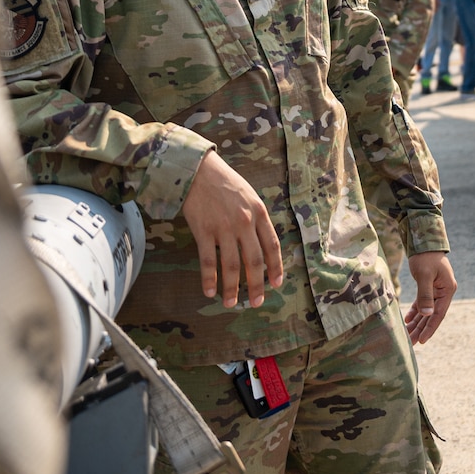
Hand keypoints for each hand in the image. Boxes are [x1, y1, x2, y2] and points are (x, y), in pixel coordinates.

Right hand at [181, 150, 284, 308]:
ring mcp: (223, 227)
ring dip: (232, 288)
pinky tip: (210, 291)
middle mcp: (244, 222)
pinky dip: (209, 278)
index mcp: (259, 212)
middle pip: (254, 260)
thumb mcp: (249, 195)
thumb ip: (257, 218)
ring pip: (231, 265)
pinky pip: (208, 260)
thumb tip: (263, 245)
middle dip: (256, 285)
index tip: (276, 284)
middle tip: (256, 303)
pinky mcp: (203, 230)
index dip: (275, 267)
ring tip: (230, 303)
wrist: (198, 170)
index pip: (272, 245)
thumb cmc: (225, 183)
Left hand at [404, 252, 456, 343]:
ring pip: (426, 311)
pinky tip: (407, 320)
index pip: (438, 314)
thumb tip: (426, 315)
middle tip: (411, 343)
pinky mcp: (428, 286)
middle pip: (432, 315)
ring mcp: (437, 289)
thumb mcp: (424, 276)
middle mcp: (444, 292)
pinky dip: (415, 311)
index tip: (422, 341)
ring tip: (408, 335)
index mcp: (447, 290)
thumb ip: (425, 296)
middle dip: (421, 329)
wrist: (423, 240)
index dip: (430, 328)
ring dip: (417, 322)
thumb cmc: (425, 257)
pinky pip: (422, 303)